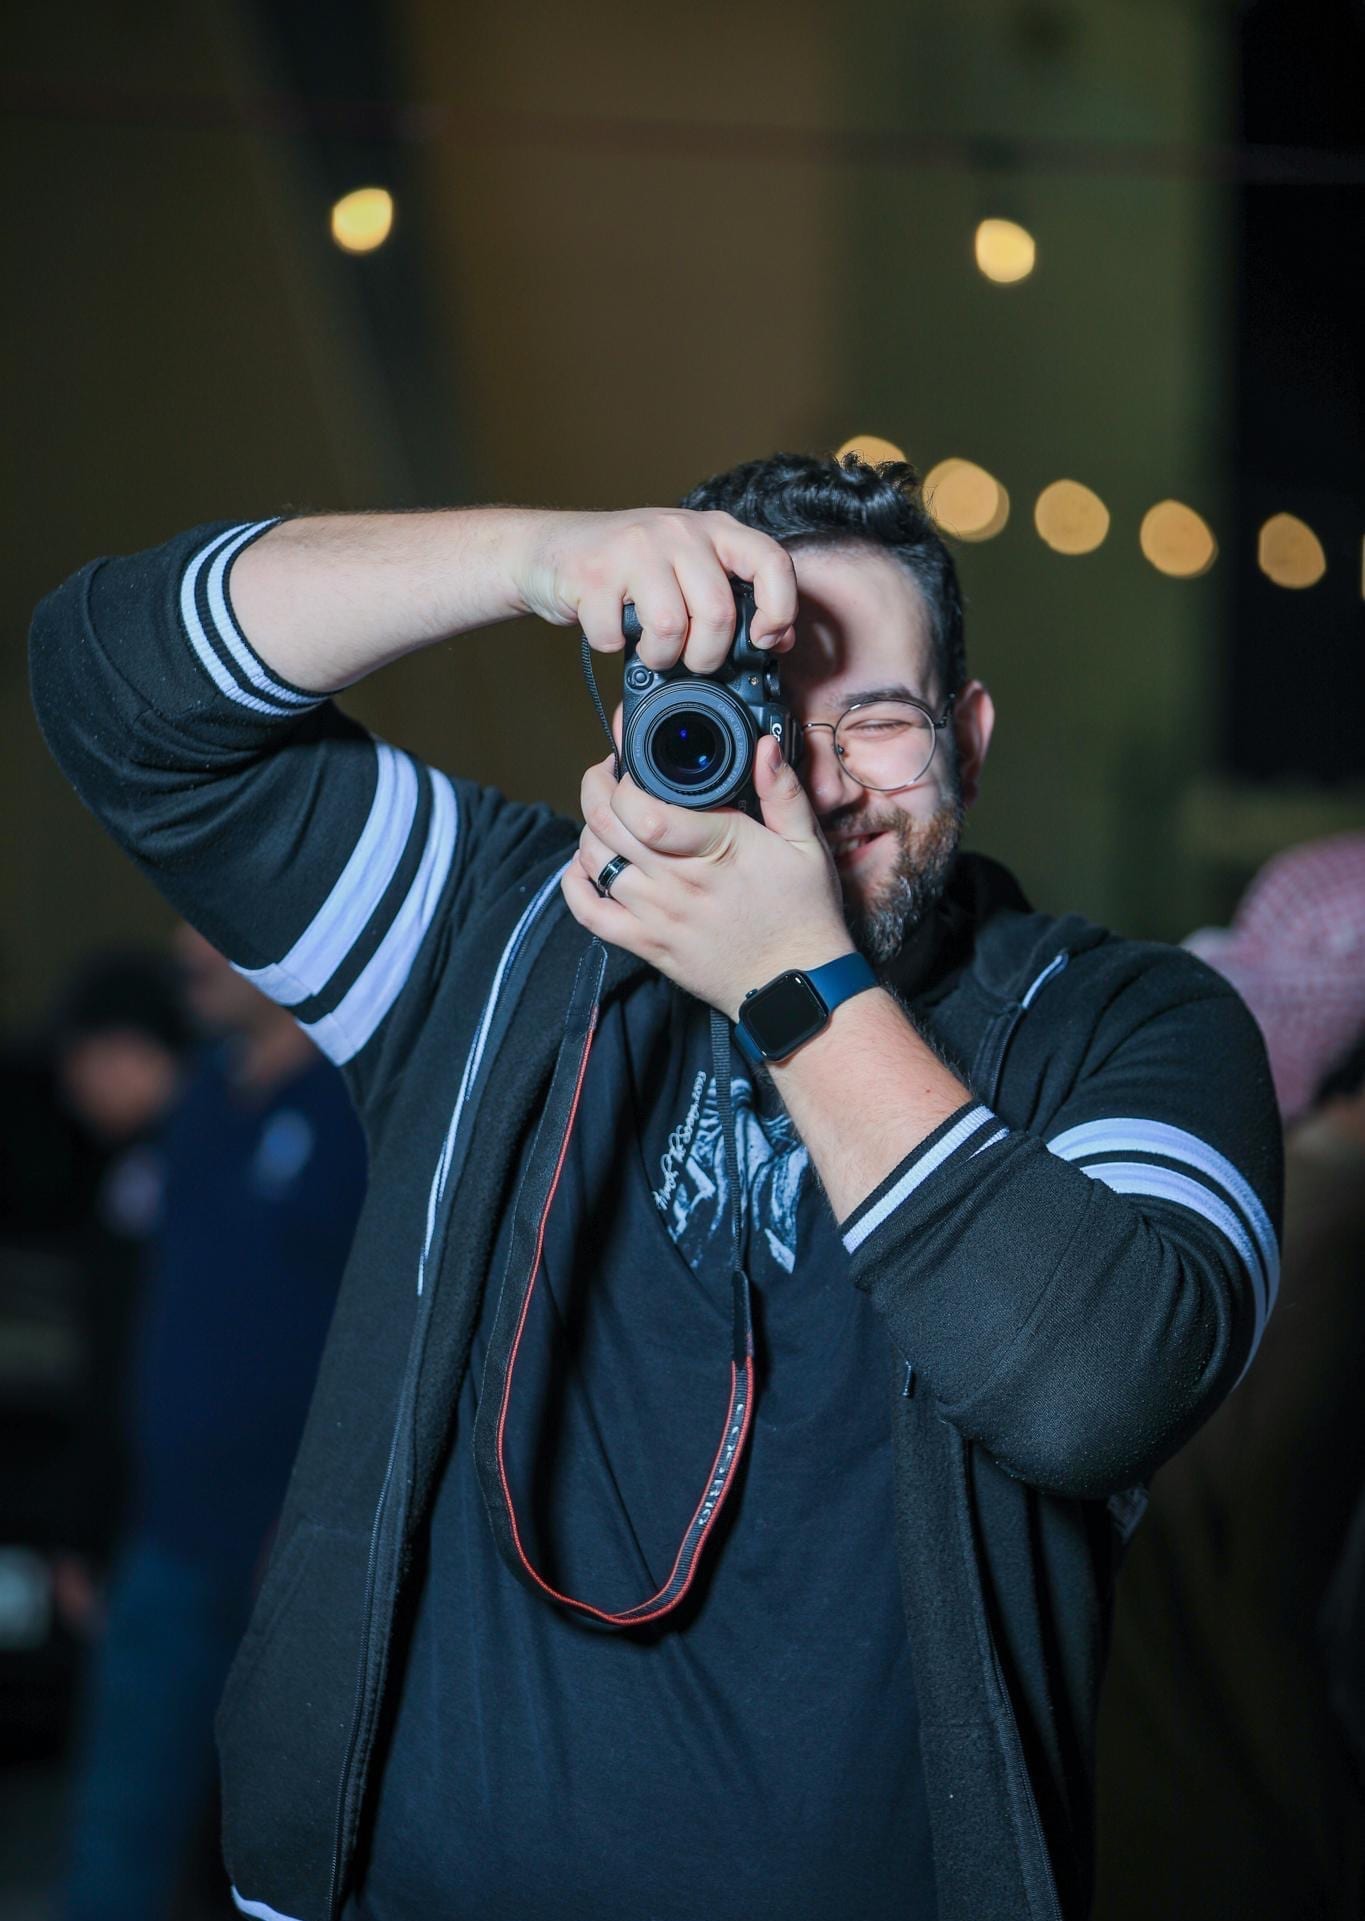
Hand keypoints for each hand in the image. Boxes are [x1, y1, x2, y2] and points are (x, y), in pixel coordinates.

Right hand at [510, 507, 798, 667]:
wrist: (548, 549)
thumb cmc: (627, 568)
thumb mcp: (688, 570)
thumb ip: (732, 596)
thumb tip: (780, 640)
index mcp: (713, 529)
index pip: (772, 562)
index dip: (780, 610)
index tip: (765, 640)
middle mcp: (678, 530)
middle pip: (718, 612)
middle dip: (706, 656)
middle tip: (689, 659)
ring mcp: (634, 548)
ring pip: (670, 628)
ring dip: (660, 657)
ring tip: (649, 647)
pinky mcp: (593, 573)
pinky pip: (616, 637)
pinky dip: (612, 647)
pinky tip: (610, 629)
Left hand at [562, 735, 854, 1019]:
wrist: (795, 985)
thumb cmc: (803, 914)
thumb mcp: (806, 845)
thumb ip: (783, 791)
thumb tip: (763, 747)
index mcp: (716, 848)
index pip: (643, 809)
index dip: (624, 779)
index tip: (630, 762)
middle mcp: (677, 881)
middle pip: (606, 827)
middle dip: (597, 790)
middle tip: (609, 777)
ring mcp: (656, 914)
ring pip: (593, 862)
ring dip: (589, 831)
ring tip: (607, 817)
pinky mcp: (646, 944)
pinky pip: (589, 914)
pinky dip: (574, 885)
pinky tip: (583, 866)